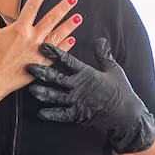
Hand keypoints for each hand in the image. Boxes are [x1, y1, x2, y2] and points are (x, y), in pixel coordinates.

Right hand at [0, 0, 82, 100]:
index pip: (32, 6)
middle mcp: (32, 38)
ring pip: (58, 35)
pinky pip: (57, 53)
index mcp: (19, 29)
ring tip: (79, 17)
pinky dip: (65, 46)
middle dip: (63, 8)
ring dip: (69, 25)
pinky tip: (72, 39)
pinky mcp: (42, 64)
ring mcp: (39, 51)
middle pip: (51, 19)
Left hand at [26, 37, 154, 153]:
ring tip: (31, 89)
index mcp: (86, 74)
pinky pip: (61, 115)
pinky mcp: (77, 115)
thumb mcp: (113, 69)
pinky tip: (39, 113)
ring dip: (43, 92)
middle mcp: (78, 87)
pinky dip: (50, 114)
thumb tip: (100, 40)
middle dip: (42, 72)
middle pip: (57, 78)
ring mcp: (77, 102)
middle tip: (28, 67)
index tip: (43, 46)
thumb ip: (104, 54)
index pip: (68, 61)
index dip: (55, 53)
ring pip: (55, 96)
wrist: (126, 115)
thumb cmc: (120, 90)